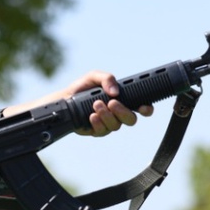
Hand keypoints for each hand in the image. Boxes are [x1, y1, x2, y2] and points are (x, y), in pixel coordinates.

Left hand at [1, 70, 152, 136]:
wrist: (63, 100)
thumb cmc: (82, 88)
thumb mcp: (93, 77)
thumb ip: (106, 78)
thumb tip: (115, 91)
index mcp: (122, 100)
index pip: (141, 107)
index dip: (146, 109)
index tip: (144, 107)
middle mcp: (117, 114)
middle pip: (131, 120)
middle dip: (123, 112)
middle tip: (112, 102)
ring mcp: (108, 124)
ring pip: (116, 126)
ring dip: (107, 115)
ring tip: (95, 105)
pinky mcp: (96, 131)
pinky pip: (102, 132)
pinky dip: (98, 123)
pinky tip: (91, 116)